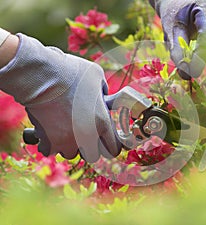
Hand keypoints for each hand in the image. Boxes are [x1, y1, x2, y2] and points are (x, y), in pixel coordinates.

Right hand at [0, 34, 120, 161]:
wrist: (42, 76)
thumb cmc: (71, 73)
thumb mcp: (97, 77)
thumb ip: (104, 92)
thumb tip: (103, 97)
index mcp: (103, 123)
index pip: (114, 149)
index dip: (110, 145)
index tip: (105, 141)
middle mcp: (88, 137)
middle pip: (93, 156)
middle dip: (89, 147)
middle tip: (83, 135)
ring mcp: (68, 142)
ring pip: (71, 154)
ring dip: (69, 145)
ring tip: (64, 129)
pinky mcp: (49, 143)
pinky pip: (51, 151)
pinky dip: (49, 144)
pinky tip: (48, 132)